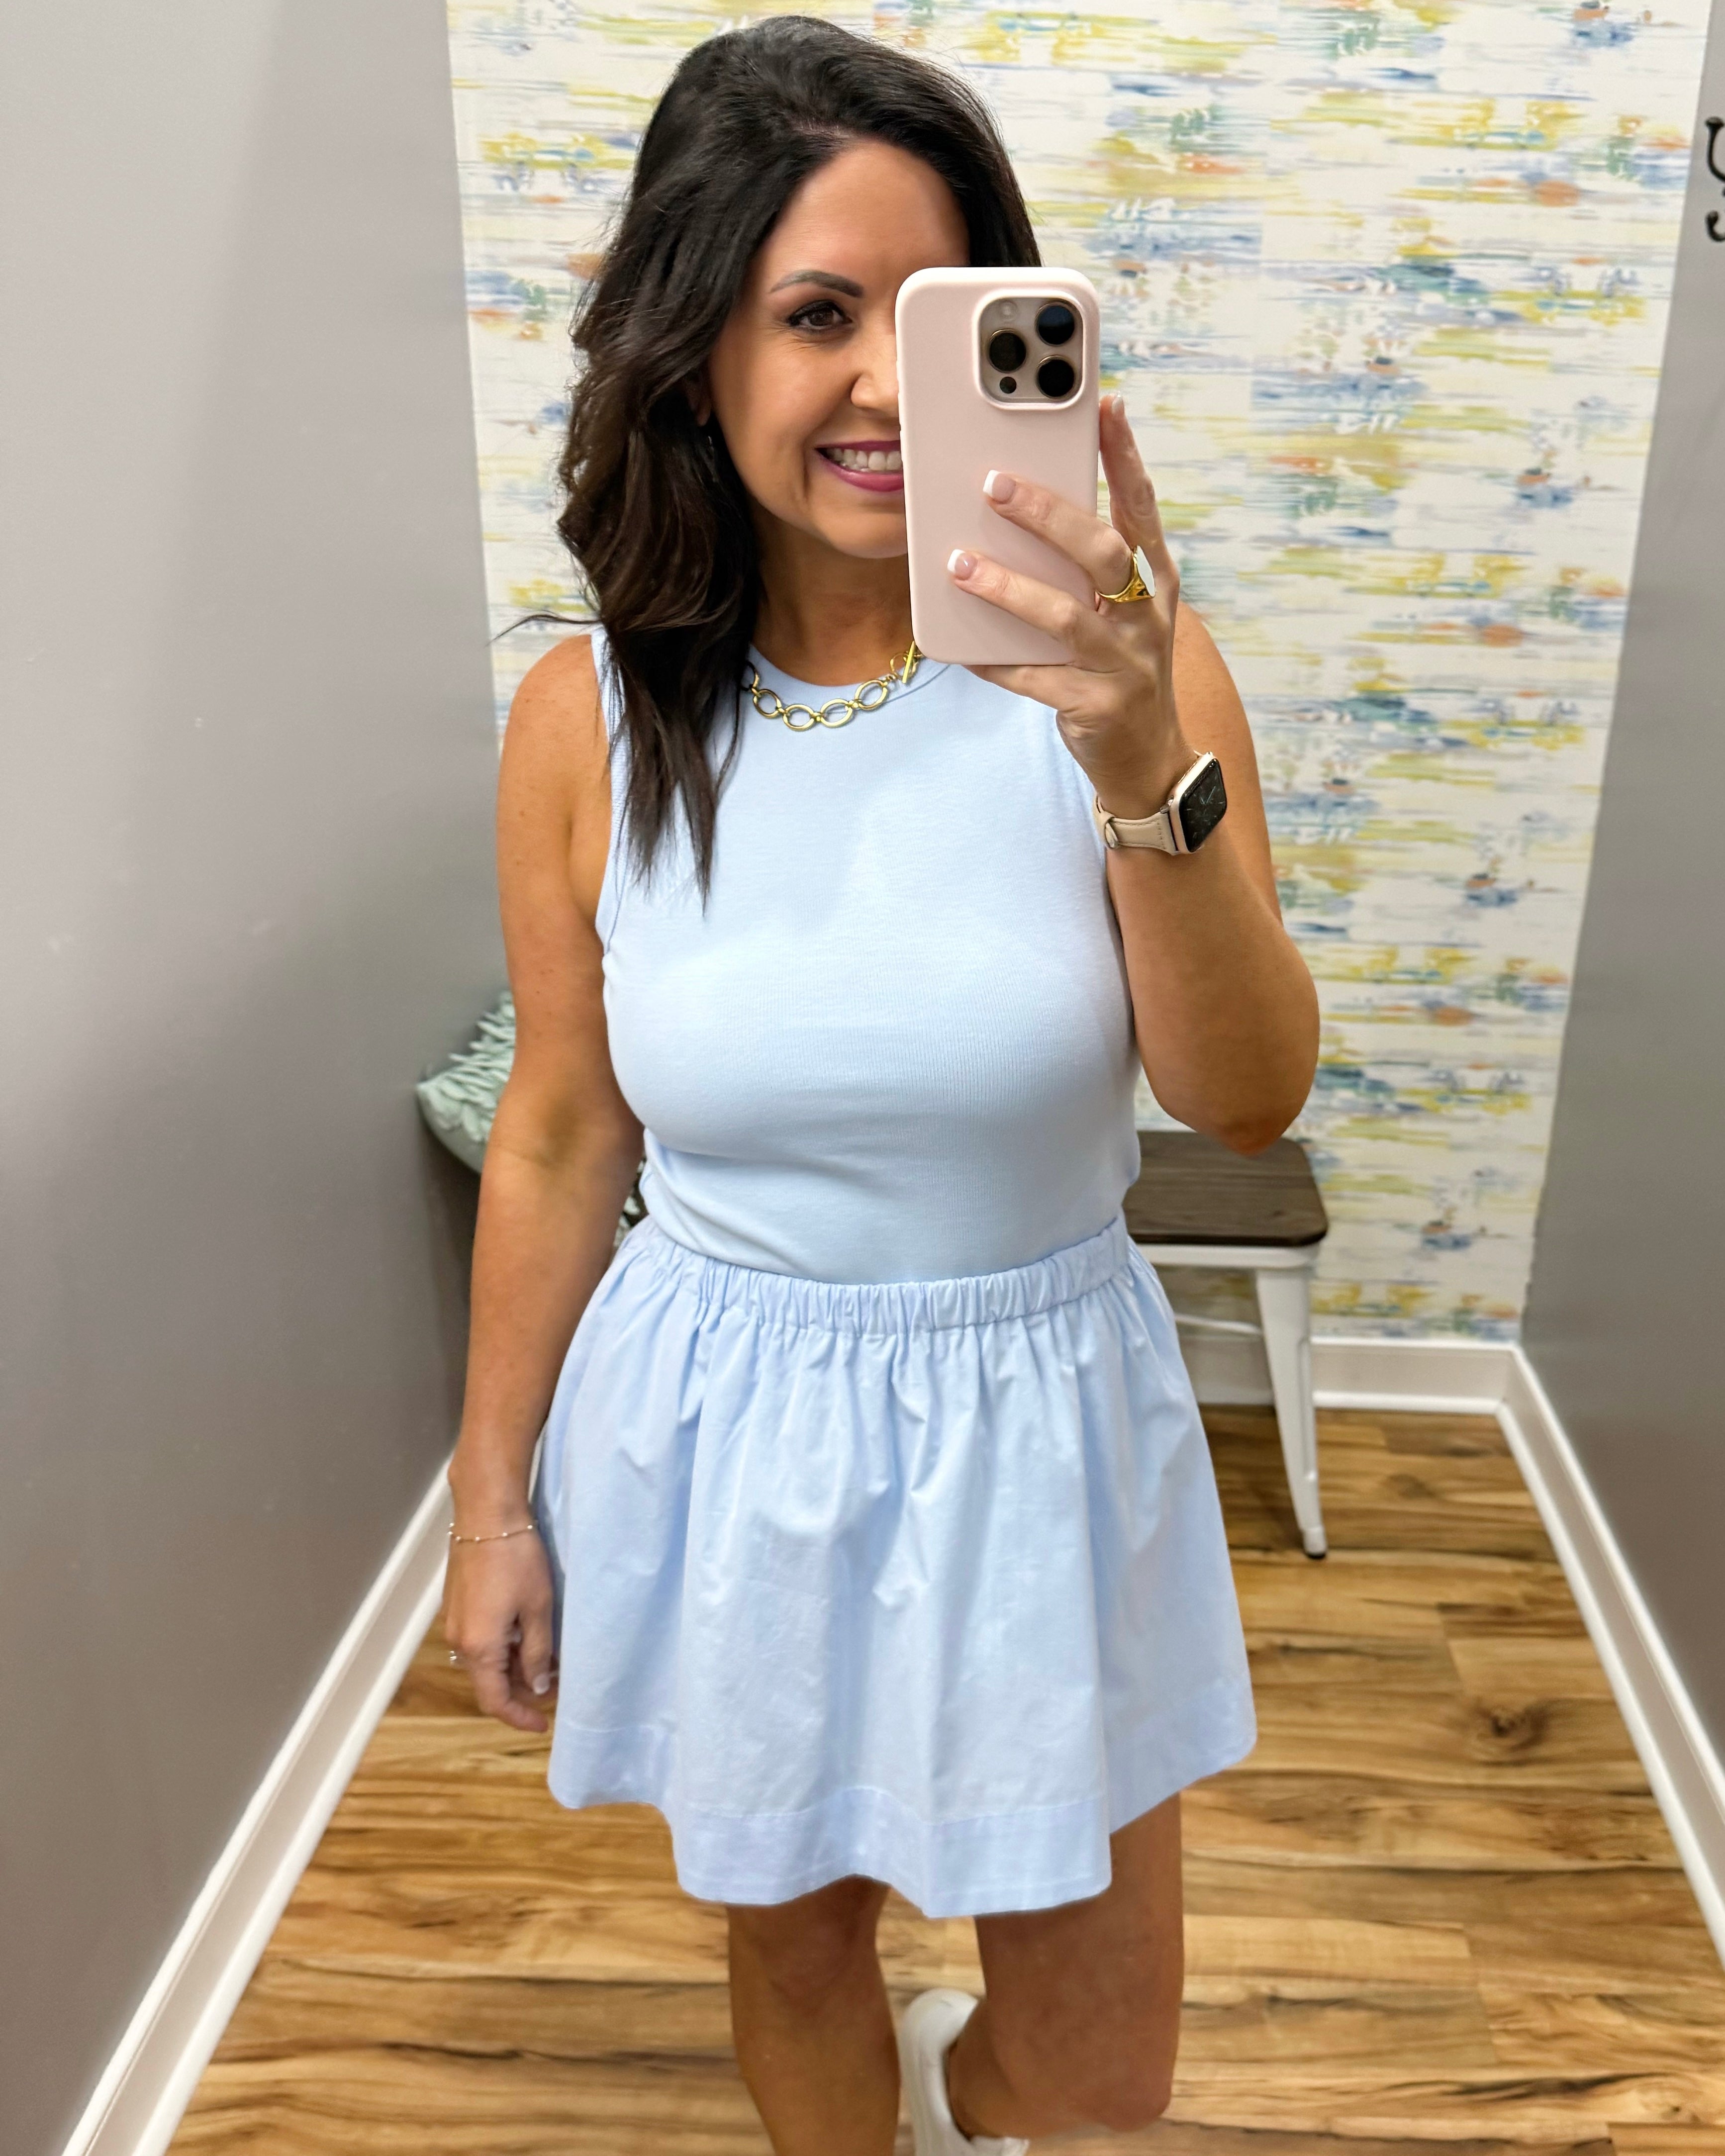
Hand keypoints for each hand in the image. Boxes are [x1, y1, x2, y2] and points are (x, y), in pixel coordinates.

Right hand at [441, 1528, 558, 1733]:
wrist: (487, 1514)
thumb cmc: (517, 1559)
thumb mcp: (538, 1609)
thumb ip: (538, 1653)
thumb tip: (538, 1686)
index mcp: (479, 1648)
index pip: (495, 1701)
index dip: (519, 1717)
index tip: (543, 1724)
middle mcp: (459, 1640)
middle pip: (489, 1683)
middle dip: (522, 1691)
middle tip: (556, 1685)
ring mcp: (455, 1621)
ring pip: (485, 1660)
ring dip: (513, 1667)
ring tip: (548, 1659)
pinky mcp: (458, 1604)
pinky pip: (479, 1639)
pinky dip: (503, 1647)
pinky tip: (527, 1635)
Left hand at [947, 395, 1191, 819]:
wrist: (1148, 759)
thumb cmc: (1120, 669)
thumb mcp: (1120, 612)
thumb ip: (1087, 568)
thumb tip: (1023, 509)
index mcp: (1154, 582)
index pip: (1142, 507)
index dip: (1125, 456)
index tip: (1105, 405)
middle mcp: (1145, 617)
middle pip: (1101, 552)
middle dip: (1048, 514)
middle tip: (994, 483)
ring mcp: (1124, 664)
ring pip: (1064, 617)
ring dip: (1008, 588)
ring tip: (959, 565)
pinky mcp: (1095, 706)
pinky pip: (1034, 679)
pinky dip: (994, 662)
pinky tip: (960, 648)